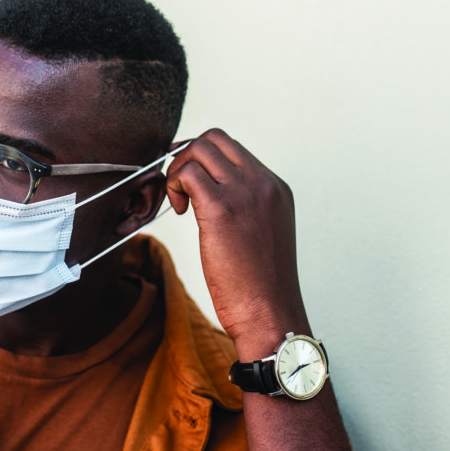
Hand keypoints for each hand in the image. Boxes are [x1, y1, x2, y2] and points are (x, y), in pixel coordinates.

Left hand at [165, 129, 308, 356]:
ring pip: (198, 148)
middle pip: (214, 138)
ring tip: (179, 203)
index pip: (232, 147)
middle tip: (178, 188)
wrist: (270, 313)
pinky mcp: (222, 210)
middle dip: (186, 157)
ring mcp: (245, 193)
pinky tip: (179, 212)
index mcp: (275, 187)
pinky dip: (174, 185)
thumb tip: (209, 195)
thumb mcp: (261, 235)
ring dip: (177, 170)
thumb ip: (244, 208)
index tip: (186, 179)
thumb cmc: (260, 285)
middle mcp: (263, 183)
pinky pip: (187, 174)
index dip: (201, 158)